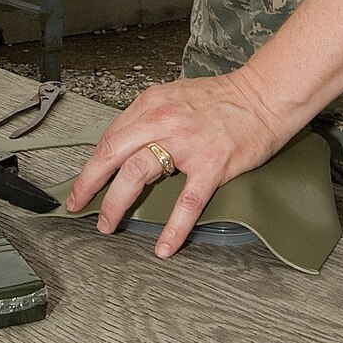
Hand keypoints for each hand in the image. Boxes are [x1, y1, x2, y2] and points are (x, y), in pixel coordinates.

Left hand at [66, 69, 287, 258]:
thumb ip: (150, 118)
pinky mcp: (212, 164)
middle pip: (112, 154)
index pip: (110, 136)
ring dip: (116, 203)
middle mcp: (164, 120)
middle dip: (89, 183)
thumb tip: (126, 145)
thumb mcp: (176, 97)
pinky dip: (173, 227)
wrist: (265, 96)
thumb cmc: (224, 99)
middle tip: (78, 204)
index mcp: (152, 104)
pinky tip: (163, 246)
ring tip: (108, 224)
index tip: (82, 182)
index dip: (92, 163)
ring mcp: (188, 143)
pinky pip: (187, 201)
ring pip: (137, 173)